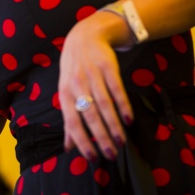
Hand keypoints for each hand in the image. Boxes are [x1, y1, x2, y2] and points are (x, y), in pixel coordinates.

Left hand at [58, 15, 133, 160]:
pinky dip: (123, 105)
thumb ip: (69, 120)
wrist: (84, 36)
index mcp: (65, 94)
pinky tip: (129, 120)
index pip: (71, 122)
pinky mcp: (107, 67)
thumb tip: (68, 148)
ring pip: (104, 105)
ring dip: (113, 125)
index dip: (81, 141)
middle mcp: (77, 84)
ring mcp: (92, 75)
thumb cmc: (74, 70)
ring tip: (121, 142)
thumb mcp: (67, 92)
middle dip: (100, 137)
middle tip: (111, 155)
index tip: (92, 158)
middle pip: (89, 115)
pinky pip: (117, 89)